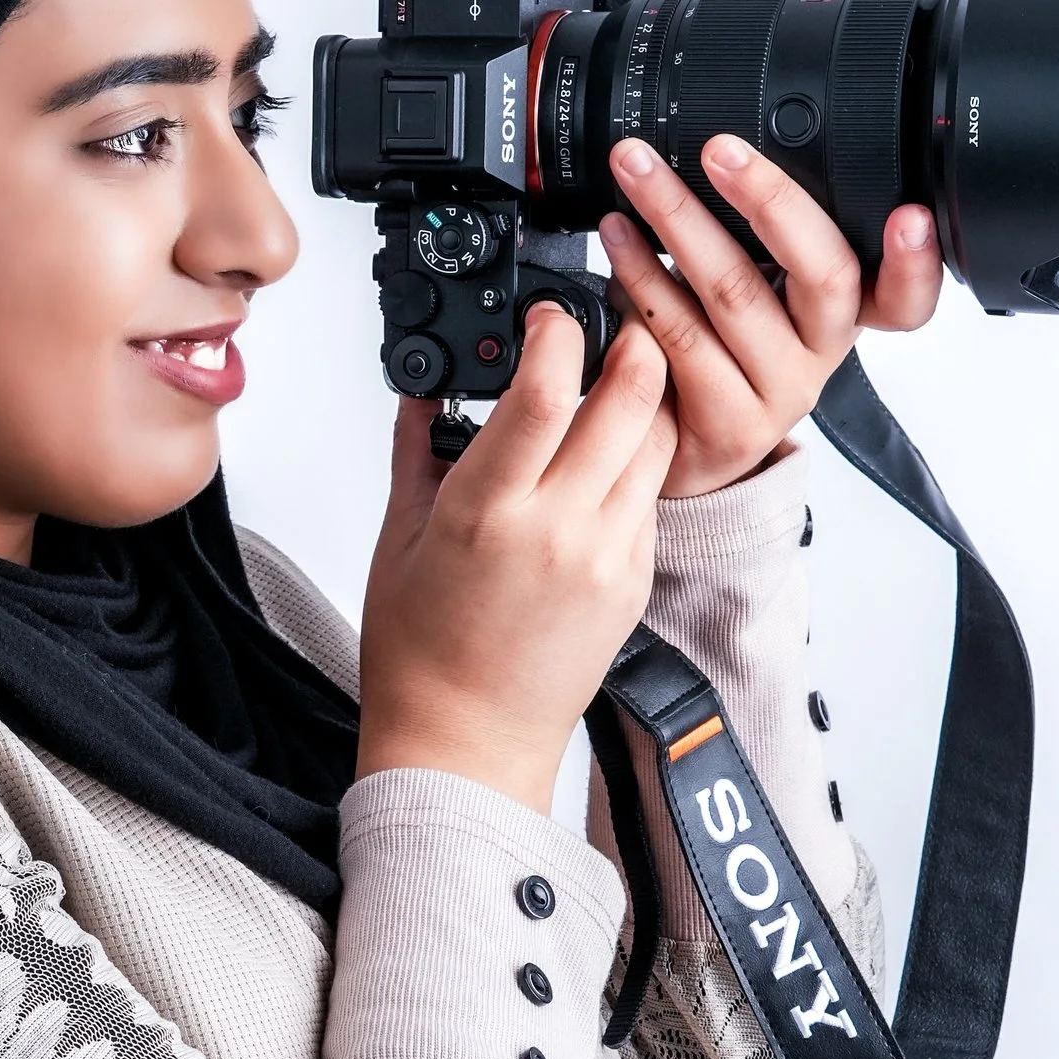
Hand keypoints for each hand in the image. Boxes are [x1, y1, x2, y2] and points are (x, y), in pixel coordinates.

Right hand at [356, 304, 676, 812]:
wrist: (466, 743)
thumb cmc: (422, 655)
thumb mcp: (400, 538)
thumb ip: (419, 449)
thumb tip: (425, 390)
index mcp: (489, 511)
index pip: (547, 389)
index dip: (557, 331)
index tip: (548, 315)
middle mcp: (560, 529)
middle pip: (631, 399)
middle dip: (632, 341)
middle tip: (615, 323)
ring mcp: (608, 556)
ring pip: (658, 441)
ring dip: (647, 399)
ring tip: (617, 383)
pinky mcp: (634, 581)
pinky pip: (651, 497)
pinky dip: (638, 462)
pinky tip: (606, 460)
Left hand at [599, 137, 941, 500]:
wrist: (691, 450)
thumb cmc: (727, 349)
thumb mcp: (766, 291)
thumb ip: (768, 240)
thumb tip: (724, 151)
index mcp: (851, 311)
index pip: (907, 294)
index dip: (916, 259)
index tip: (910, 215)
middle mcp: (826, 352)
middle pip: (823, 273)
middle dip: (768, 198)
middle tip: (718, 149)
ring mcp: (781, 392)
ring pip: (735, 294)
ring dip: (677, 221)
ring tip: (636, 177)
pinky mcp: (729, 421)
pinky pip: (681, 338)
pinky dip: (642, 279)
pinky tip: (618, 247)